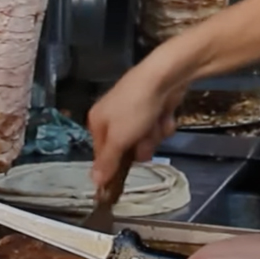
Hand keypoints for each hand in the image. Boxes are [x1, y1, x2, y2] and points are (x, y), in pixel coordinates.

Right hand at [88, 65, 186, 190]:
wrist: (164, 76)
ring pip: (145, 139)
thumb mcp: (119, 138)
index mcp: (98, 121)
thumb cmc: (136, 107)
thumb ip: (107, 162)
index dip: (115, 164)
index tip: (125, 175)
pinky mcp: (153, 107)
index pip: (102, 154)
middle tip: (145, 140)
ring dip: (153, 136)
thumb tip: (94, 182)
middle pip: (126, 148)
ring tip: (156, 123)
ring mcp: (135, 111)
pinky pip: (157, 126)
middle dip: (140, 147)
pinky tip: (165, 114)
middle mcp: (113, 116)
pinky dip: (163, 123)